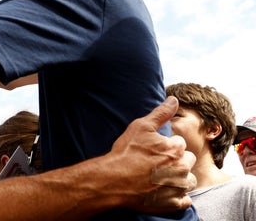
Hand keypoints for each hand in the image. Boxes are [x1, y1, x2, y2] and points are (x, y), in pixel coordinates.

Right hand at [109, 96, 195, 212]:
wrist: (113, 180)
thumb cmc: (126, 153)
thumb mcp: (141, 127)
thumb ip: (160, 113)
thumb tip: (174, 99)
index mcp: (176, 148)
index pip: (179, 143)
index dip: (166, 145)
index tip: (153, 150)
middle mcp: (182, 167)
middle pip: (187, 161)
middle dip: (175, 161)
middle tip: (156, 164)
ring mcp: (178, 187)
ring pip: (189, 180)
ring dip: (179, 178)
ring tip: (160, 178)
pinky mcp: (173, 203)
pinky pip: (184, 199)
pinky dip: (177, 196)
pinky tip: (163, 191)